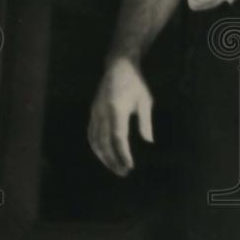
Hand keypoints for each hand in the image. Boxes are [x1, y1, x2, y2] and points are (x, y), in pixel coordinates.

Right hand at [88, 56, 153, 175]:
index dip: (123, 153)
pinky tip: (105, 156)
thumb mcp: (145, 100)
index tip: (130, 166)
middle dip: (113, 160)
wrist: (118, 66)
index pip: (118, 137)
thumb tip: (149, 141)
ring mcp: (95, 112)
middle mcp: (102, 112)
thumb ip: (146, 121)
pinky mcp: (93, 112)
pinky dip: (97, 147)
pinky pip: (91, 134)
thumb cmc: (135, 83)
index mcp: (117, 108)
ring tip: (115, 168)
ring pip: (94, 140)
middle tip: (124, 173)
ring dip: (103, 157)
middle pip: (104, 142)